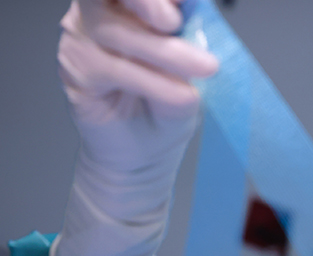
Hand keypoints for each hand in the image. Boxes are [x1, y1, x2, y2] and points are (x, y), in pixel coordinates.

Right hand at [50, 0, 217, 255]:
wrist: (146, 154)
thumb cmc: (169, 102)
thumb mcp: (193, 65)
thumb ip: (191, 36)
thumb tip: (198, 15)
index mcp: (132, 1)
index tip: (189, 2)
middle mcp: (101, 10)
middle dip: (148, 1)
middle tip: (175, 21)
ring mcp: (83, 37)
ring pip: (120, 32)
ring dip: (167, 53)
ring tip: (204, 68)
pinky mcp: (78, 70)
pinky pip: (114, 68)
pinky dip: (153, 82)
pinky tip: (180, 96)